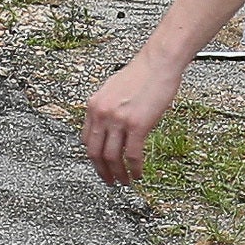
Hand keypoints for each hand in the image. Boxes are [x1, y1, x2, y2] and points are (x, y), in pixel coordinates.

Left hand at [81, 46, 183, 185]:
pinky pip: (132, 155)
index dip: (93, 157)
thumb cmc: (141, 74)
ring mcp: (118, 120)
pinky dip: (134, 169)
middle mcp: (102, 114)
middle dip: (102, 171)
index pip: (86, 139)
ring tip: (125, 182)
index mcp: (94, 105)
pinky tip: (138, 174)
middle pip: (95, 152)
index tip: (100, 165)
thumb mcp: (113, 90)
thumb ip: (106, 109)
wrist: (158, 63)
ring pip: (112, 157)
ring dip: (118, 174)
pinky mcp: (137, 125)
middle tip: (109, 181)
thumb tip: (107, 128)